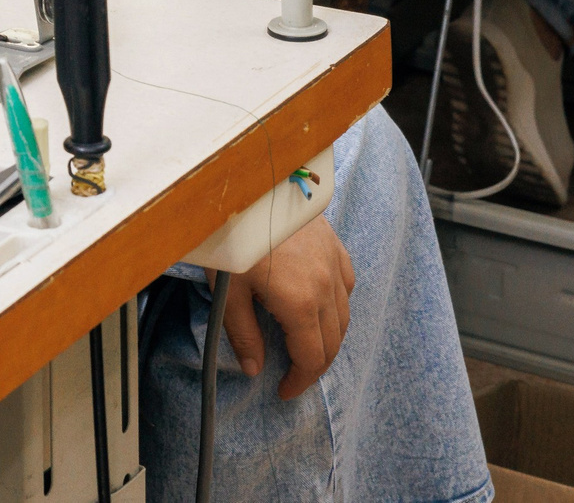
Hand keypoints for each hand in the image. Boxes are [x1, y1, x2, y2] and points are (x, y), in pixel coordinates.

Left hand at [223, 219, 355, 398]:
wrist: (250, 182)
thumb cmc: (232, 233)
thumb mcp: (227, 289)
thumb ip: (243, 332)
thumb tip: (254, 369)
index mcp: (300, 303)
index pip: (311, 358)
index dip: (300, 381)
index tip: (284, 391)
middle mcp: (326, 287)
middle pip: (332, 342)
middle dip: (314, 365)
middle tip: (293, 376)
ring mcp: (334, 264)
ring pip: (344, 317)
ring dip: (328, 338)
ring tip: (304, 348)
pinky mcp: (335, 246)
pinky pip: (346, 286)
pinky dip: (337, 306)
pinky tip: (319, 308)